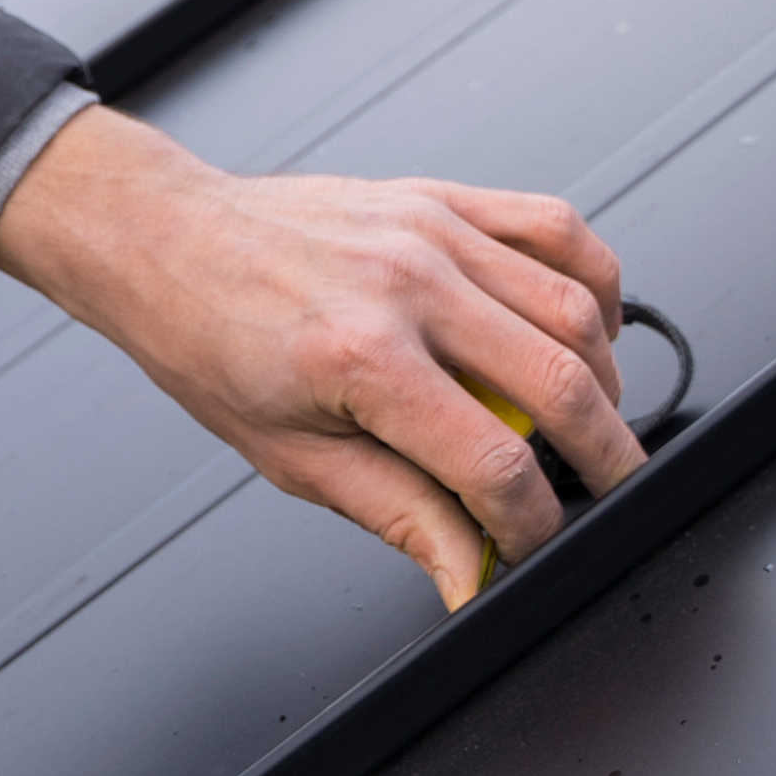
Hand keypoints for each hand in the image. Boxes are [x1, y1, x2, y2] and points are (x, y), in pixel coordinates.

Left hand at [0, 106, 638, 609]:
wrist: (166, 240)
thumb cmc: (210, 340)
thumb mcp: (292, 456)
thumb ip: (399, 515)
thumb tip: (470, 577)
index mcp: (361, 358)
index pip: (495, 463)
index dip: (533, 522)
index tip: (533, 542)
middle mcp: (407, 286)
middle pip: (564, 384)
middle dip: (606, 458)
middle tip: (606, 493)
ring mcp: (431, 232)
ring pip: (576, 309)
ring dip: (608, 379)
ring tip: (591, 423)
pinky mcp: (441, 198)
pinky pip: (556, 228)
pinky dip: (596, 284)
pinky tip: (587, 330)